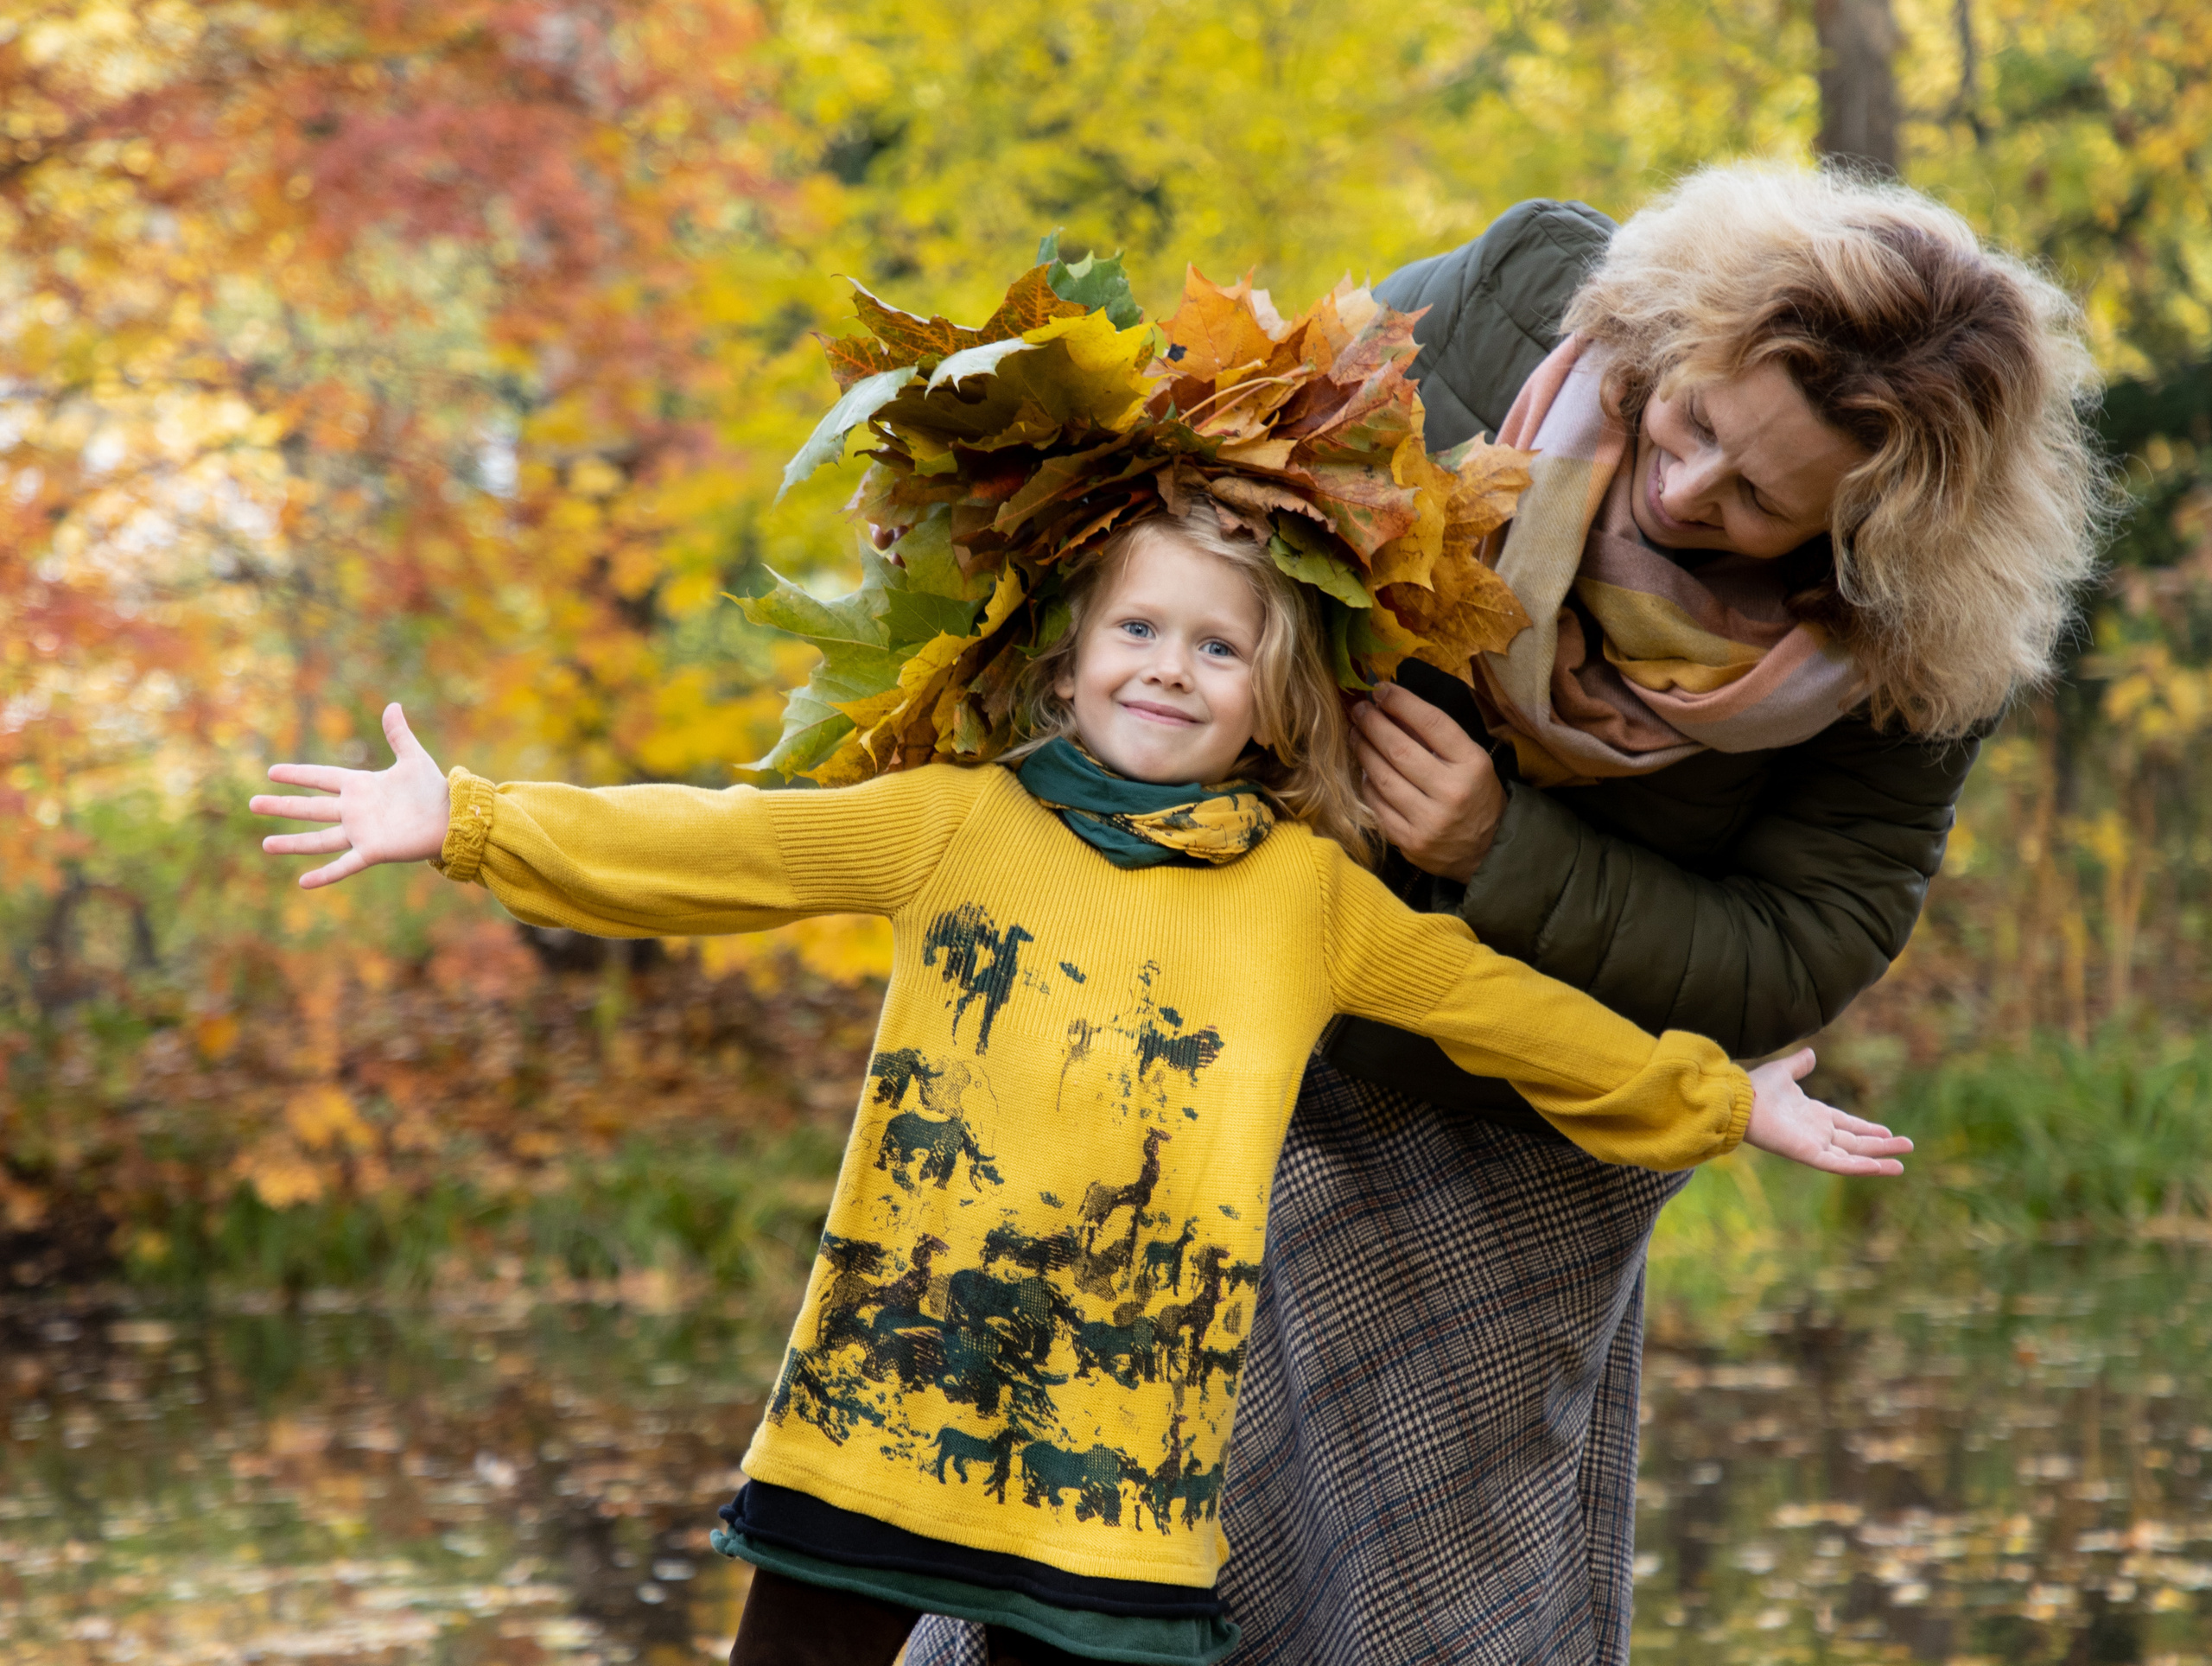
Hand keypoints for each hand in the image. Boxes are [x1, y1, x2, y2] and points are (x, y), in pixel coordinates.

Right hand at [251, 703, 451, 888]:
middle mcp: (355, 810)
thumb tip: (393, 705)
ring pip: (320, 838)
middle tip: (253, 803)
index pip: (321, 777)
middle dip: (282, 805)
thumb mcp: (414, 758)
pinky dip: (325, 875)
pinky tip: (303, 883)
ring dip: (293, 842)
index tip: (272, 772)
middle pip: (311, 808)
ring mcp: (362, 833)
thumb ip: (399, 735)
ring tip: (266, 844)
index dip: (298, 774)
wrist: (453, 818)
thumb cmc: (433, 790)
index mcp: (361, 786)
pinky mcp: (374, 851)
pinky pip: (345, 865)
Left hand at [1350, 681, 1505, 882]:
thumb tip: (1392, 707)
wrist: (1487, 851)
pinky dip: (1367, 783)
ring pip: (1383, 776)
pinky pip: (1376, 804)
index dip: (1402, 702)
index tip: (1381, 690)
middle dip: (1373, 724)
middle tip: (1359, 710)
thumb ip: (1436, 737)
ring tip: (1355, 733)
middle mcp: (1452, 792)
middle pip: (1400, 749)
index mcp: (1472, 764)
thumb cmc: (1475, 795)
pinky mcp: (1410, 841)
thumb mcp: (1470, 760)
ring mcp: (1429, 820)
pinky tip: (1365, 768)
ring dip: (1363, 750)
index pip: (1432, 723)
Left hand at [1742, 1048, 1911, 1176]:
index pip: (1847, 1124)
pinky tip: (1880, 1167)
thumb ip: (1798, 1065)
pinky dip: (1859, 1167)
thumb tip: (1810, 1053)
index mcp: (1813, 1115)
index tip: (1887, 1132)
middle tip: (1907, 1146)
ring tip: (1901, 1165)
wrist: (1739, 1099)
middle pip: (1856, 1142)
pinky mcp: (1808, 1153)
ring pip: (1852, 1156)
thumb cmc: (1756, 1087)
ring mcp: (1814, 1144)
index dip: (1868, 1129)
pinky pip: (1838, 1164)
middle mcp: (1817, 1132)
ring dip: (1878, 1160)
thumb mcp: (1783, 1071)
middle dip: (1881, 1146)